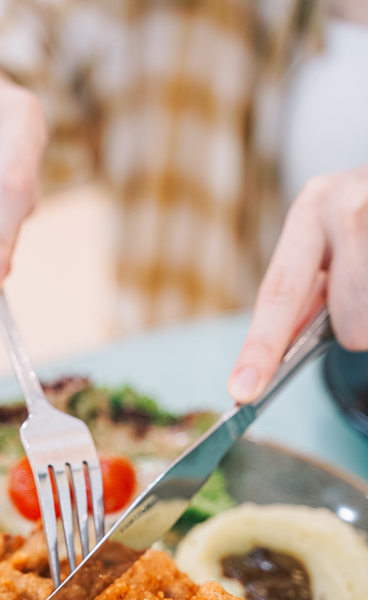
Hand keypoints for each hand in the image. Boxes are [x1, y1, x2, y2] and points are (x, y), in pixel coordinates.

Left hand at [228, 166, 367, 402]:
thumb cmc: (362, 222)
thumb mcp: (326, 242)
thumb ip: (303, 293)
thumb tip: (276, 355)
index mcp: (312, 209)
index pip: (279, 294)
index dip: (261, 348)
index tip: (243, 391)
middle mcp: (349, 208)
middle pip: (351, 326)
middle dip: (357, 326)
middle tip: (361, 290)